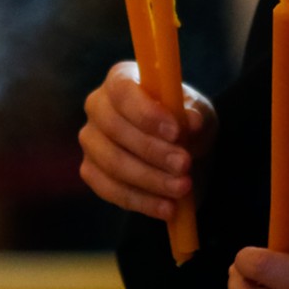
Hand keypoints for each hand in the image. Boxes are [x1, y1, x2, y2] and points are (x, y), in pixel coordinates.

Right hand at [78, 61, 215, 219]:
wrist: (179, 153)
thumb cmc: (184, 124)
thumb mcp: (198, 115)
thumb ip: (195, 115)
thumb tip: (190, 121)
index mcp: (120, 80)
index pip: (122, 92)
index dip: (146, 113)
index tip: (176, 132)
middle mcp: (97, 106)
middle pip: (115, 129)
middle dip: (153, 151)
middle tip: (185, 165)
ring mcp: (90, 141)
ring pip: (113, 163)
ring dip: (151, 179)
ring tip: (183, 188)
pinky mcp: (90, 171)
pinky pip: (110, 190)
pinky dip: (141, 201)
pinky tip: (168, 208)